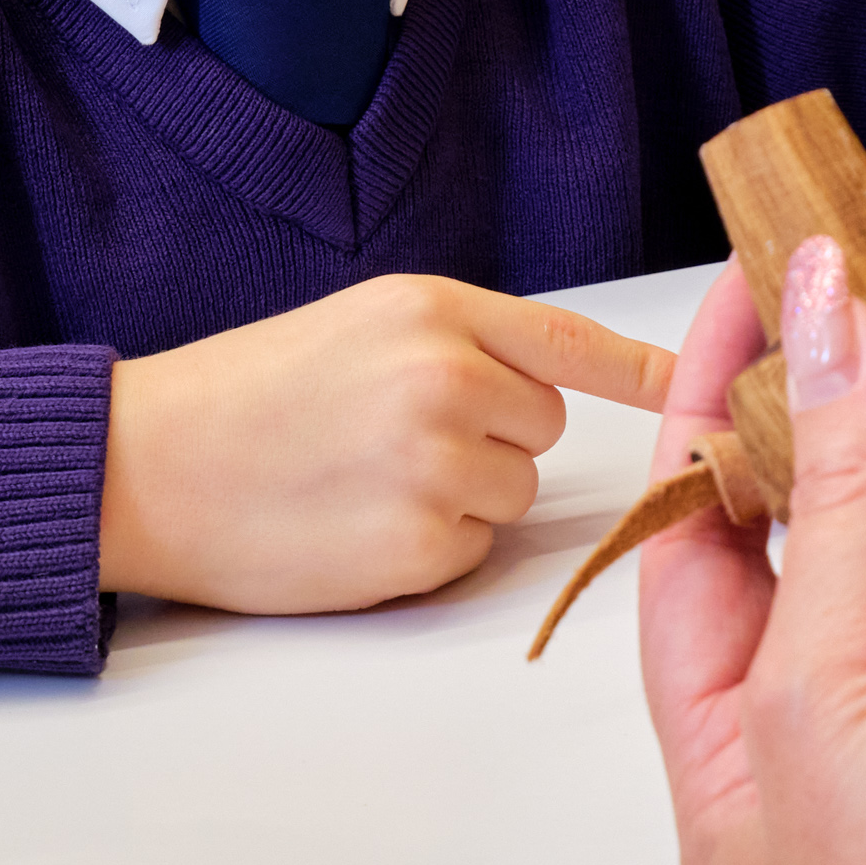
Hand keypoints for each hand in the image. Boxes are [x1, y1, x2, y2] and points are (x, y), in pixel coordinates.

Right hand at [100, 274, 670, 611]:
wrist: (147, 465)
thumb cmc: (249, 393)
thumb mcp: (364, 323)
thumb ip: (463, 340)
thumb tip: (552, 384)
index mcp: (436, 311)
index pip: (574, 342)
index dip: (650, 371)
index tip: (718, 382)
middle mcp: (447, 381)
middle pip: (545, 425)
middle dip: (493, 435)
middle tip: (392, 434)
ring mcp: (435, 468)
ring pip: (514, 493)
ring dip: (461, 495)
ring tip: (364, 476)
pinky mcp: (416, 549)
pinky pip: (471, 553)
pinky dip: (427, 548)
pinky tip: (356, 522)